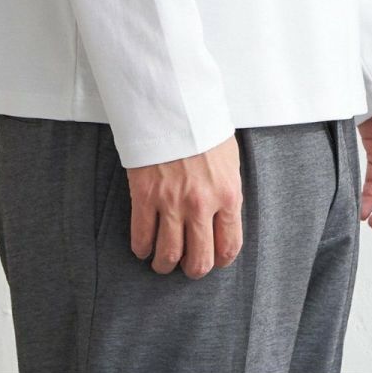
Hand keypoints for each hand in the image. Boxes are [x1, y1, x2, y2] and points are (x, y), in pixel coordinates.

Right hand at [125, 132, 242, 277]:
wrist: (173, 103)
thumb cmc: (203, 126)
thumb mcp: (228, 158)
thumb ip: (227, 190)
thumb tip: (224, 216)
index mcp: (228, 194)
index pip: (229, 246)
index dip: (220, 260)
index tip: (213, 259)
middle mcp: (201, 205)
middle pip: (199, 261)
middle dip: (193, 269)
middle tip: (187, 265)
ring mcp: (172, 203)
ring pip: (168, 256)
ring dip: (164, 265)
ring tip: (162, 261)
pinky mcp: (145, 196)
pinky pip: (141, 237)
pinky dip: (141, 248)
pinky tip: (143, 246)